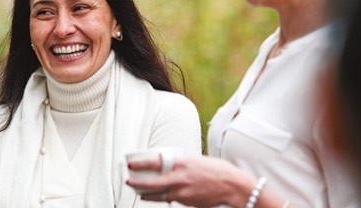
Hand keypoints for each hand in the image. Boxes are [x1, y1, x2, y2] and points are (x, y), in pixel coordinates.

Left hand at [126, 155, 255, 206]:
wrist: (232, 185)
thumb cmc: (216, 170)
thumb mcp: (194, 159)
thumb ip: (180, 162)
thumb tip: (167, 162)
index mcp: (181, 162)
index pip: (154, 162)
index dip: (139, 164)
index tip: (130, 164)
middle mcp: (179, 177)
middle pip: (151, 183)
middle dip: (136, 183)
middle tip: (129, 181)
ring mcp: (182, 191)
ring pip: (158, 194)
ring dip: (146, 193)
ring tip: (138, 190)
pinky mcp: (186, 201)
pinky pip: (169, 199)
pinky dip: (160, 197)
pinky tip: (154, 197)